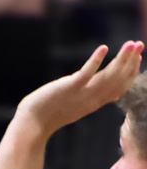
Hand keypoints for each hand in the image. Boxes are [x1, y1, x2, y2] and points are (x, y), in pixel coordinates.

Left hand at [14, 41, 143, 139]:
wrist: (32, 124)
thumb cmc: (49, 113)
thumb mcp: (75, 105)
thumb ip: (87, 96)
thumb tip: (92, 88)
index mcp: (95, 102)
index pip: (120, 87)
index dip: (131, 72)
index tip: (138, 57)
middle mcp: (93, 99)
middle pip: (119, 80)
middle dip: (131, 62)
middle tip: (139, 44)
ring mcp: (82, 94)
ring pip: (108, 76)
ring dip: (122, 59)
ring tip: (131, 44)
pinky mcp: (70, 88)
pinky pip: (86, 74)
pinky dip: (96, 61)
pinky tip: (104, 48)